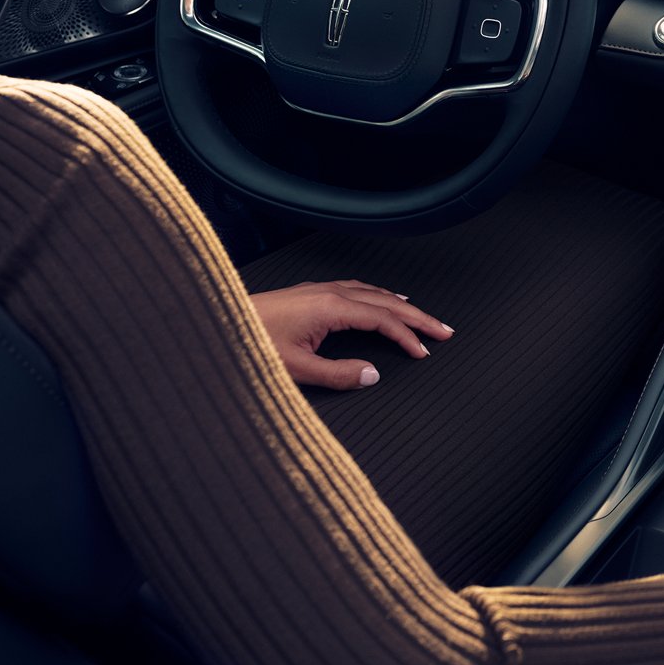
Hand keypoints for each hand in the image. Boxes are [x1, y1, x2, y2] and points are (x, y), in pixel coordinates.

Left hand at [247, 278, 454, 389]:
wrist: (219, 321)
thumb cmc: (250, 344)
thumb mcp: (295, 370)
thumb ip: (337, 374)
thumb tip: (373, 375)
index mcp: (331, 307)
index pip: (383, 320)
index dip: (408, 336)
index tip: (426, 352)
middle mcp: (330, 292)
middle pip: (386, 302)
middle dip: (418, 316)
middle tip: (444, 330)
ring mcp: (319, 290)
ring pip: (372, 292)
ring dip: (399, 305)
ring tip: (419, 315)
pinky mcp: (310, 293)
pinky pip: (356, 288)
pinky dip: (377, 296)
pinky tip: (378, 300)